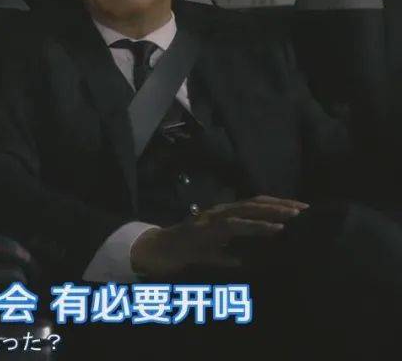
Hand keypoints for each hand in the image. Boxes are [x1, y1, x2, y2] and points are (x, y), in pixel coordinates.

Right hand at [131, 195, 308, 277]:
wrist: (159, 251)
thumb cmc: (186, 251)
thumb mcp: (213, 251)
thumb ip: (230, 253)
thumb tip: (249, 262)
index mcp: (223, 214)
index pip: (254, 204)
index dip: (277, 204)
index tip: (301, 209)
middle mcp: (220, 211)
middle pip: (256, 202)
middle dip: (281, 205)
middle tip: (306, 210)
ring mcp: (214, 218)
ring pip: (248, 209)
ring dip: (274, 212)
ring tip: (294, 217)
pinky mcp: (210, 228)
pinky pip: (238, 225)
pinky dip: (259, 226)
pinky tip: (275, 230)